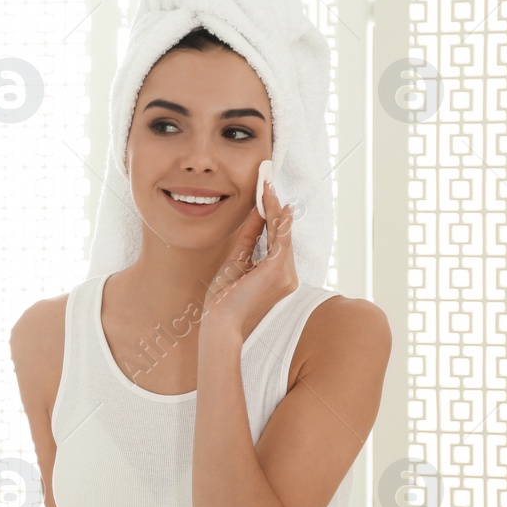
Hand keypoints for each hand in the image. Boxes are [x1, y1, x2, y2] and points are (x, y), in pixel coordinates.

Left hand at [200, 181, 297, 342]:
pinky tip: (276, 204)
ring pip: (282, 234)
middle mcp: (287, 276)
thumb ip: (248, 240)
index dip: (273, 217)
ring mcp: (285, 275)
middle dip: (275, 208)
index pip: (277, 241)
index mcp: (278, 277)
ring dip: (275, 208)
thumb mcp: (236, 263)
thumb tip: (255, 215)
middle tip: (268, 182)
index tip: (267, 197)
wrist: (219, 324)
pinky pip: (280, 240)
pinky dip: (278, 220)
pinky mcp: (277, 272)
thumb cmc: (224, 300)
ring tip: (268, 186)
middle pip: (282, 235)